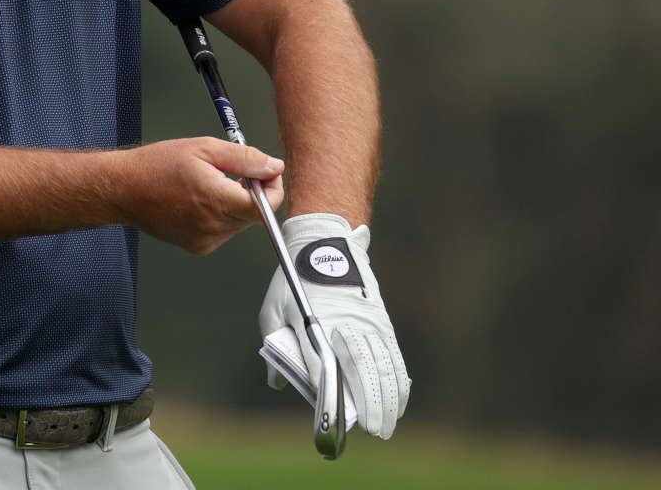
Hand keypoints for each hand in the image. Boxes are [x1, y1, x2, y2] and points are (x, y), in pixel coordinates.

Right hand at [114, 138, 284, 254]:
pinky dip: (219, 216)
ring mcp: (206, 240)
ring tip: (207, 187)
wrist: (123, 189)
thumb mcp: (203, 148)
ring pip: (240, 223)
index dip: (271, 187)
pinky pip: (223, 232)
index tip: (262, 173)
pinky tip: (198, 202)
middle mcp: (213, 226)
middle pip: (255, 214)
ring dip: (234, 204)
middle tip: (229, 173)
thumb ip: (244, 158)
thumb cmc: (156, 165)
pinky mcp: (199, 247)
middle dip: (250, 192)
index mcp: (216, 199)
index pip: (267, 205)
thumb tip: (273, 167)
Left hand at [260, 213, 410, 438]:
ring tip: (386, 426)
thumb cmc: (293, 280)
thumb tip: (277, 381)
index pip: (319, 363)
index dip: (325, 391)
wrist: (324, 242)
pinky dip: (398, 380)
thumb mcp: (273, 308)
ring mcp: (366, 322)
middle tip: (371, 431)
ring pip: (381, 366)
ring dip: (387, 398)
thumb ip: (275, 344)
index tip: (329, 417)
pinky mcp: (380, 320)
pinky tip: (399, 400)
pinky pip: (392, 355)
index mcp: (312, 321)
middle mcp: (343, 324)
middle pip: (359, 369)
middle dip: (368, 404)